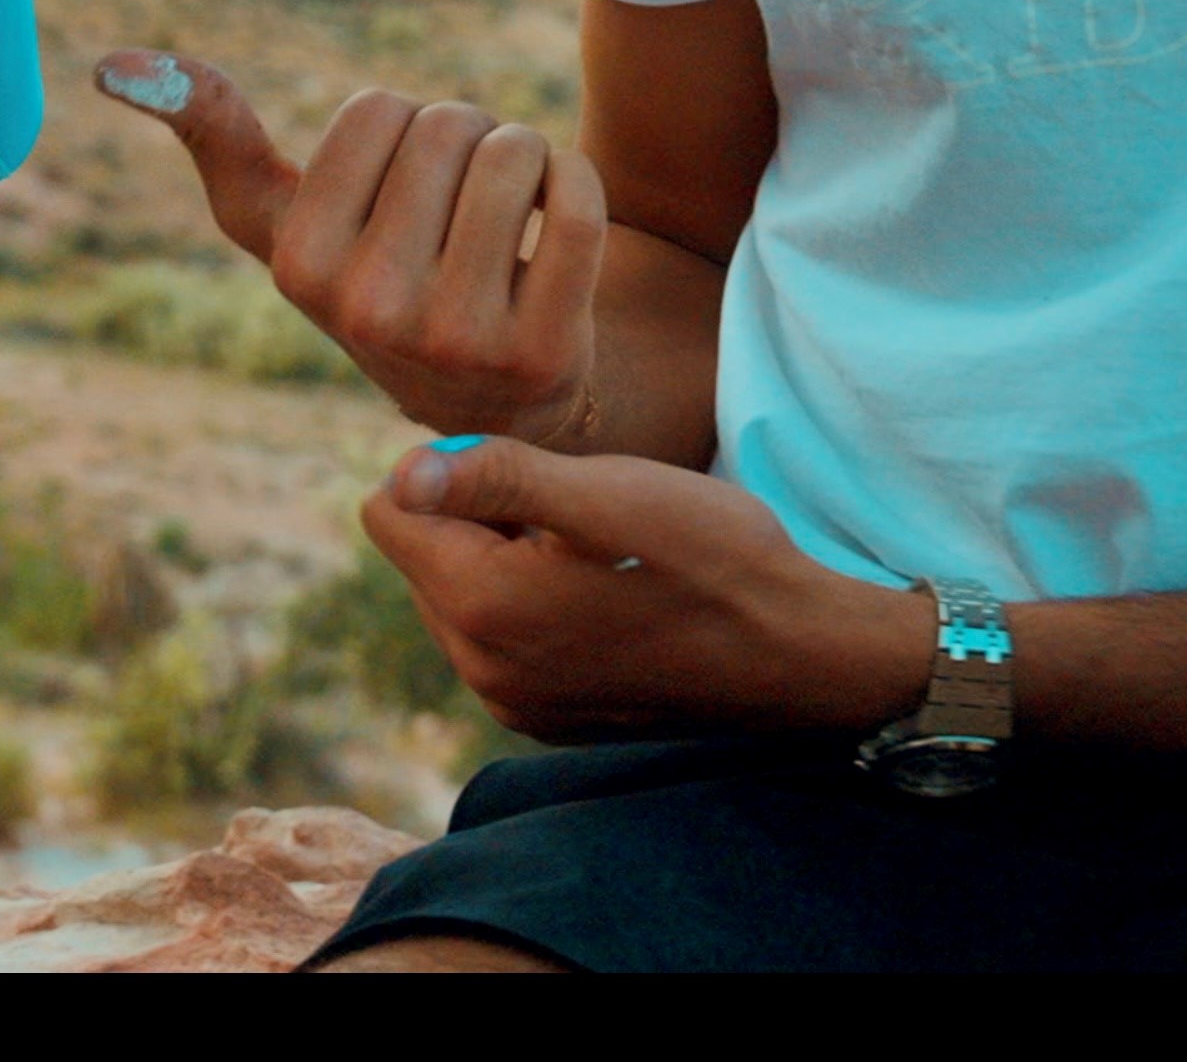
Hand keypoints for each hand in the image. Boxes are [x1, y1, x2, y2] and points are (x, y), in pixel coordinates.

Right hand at [97, 50, 603, 442]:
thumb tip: (112, 60)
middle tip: (462, 209)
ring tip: (510, 217)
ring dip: (525, 159)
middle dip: (467, 141)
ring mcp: (457, 338)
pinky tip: (560, 227)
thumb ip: (214, 136)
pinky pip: (578, 196)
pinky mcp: (543, 350)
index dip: (401, 128)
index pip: (374, 109)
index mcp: (298, 266)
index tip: (399, 190)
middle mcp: (368, 310)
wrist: (488, 400)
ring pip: (515, 152)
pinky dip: (579, 184)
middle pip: (448, 125)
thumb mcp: (286, 222)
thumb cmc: (376, 278)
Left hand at [360, 437, 928, 743]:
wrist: (799, 654)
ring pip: (458, 595)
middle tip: (574, 514)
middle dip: (477, 518)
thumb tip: (400, 473)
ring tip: (595, 555)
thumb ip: (494, 476)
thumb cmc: (712, 558)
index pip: (388, 508)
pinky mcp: (545, 718)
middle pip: (421, 555)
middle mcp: (480, 668)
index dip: (452, 470)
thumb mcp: (608, 491)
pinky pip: (498, 640)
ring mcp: (512, 702)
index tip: (531, 476)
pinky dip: (533, 605)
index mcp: (481, 605)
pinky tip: (606, 597)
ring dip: (506, 560)